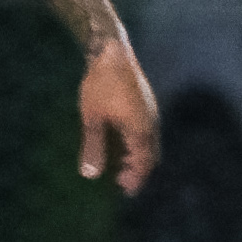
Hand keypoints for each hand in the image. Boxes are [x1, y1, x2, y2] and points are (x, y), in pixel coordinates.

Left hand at [78, 37, 159, 196]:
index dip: (136, 179)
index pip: (144, 163)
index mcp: (141, 129)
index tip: (126, 192)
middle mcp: (151, 122)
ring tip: (121, 165)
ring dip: (137, 156)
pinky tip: (121, 141)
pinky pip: (146, 130)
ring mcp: (150, 111)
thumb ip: (93, 147)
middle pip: (150, 154)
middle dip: (138, 170)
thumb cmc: (100, 84)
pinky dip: (137, 142)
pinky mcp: (145, 103)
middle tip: (122, 183)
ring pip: (149, 142)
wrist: (111, 50)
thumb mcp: (92, 118)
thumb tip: (91, 175)